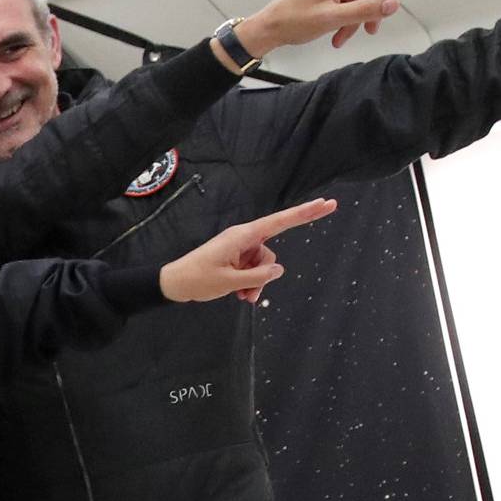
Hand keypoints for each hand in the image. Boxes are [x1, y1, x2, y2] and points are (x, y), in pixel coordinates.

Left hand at [159, 199, 335, 303]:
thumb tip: (279, 270)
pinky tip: (238, 295)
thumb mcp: (229, 282)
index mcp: (242, 236)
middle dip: (264, 275)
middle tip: (255, 287)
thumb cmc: (197, 279)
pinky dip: (248, 284)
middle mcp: (243, 238)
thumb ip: (258, 276)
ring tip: (238, 297)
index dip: (305, 213)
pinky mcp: (235, 259)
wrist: (174, 283)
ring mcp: (239, 249)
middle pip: (269, 255)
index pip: (280, 222)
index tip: (326, 203)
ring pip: (261, 267)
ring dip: (254, 284)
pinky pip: (252, 271)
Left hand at [234, 0, 422, 59]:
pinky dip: (347, 21)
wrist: (268, 31)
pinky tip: (338, 37)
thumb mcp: (330, 18)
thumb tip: (392, 5)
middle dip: (371, 6)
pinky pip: (349, 4)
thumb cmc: (290, 20)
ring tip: (343, 37)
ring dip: (357, 18)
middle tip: (370, 30)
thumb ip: (364, 11)